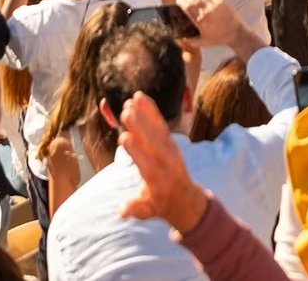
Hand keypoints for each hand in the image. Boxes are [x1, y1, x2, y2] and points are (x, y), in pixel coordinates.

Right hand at [113, 91, 210, 233]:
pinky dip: (151, 110)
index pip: (146, 163)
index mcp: (157, 179)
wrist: (185, 198)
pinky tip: (140, 96)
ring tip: (132, 99)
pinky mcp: (170, 141)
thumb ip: (136, 208)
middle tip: (126, 111)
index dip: (136, 152)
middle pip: (152, 142)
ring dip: (145, 113)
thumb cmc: (161, 204)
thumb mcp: (149, 210)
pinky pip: (161, 123)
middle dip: (140, 126)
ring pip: (157, 129)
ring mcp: (169, 149)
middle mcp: (165, 161)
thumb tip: (122, 212)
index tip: (124, 139)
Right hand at [181, 0, 238, 47]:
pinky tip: (207, 0)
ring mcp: (215, 4)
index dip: (181, 1)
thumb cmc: (219, 38)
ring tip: (199, 3)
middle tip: (188, 3)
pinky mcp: (222, 1)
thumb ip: (191, 41)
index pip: (187, 5)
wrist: (236, 33)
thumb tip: (181, 38)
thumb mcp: (203, 42)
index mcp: (201, 20)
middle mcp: (207, 10)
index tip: (179, 1)